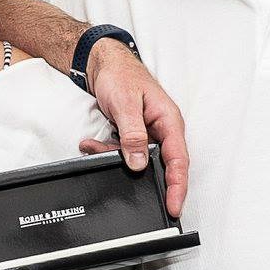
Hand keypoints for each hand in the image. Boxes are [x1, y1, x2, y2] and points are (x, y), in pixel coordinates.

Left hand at [80, 39, 188, 216]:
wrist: (101, 63)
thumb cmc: (121, 75)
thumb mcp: (126, 104)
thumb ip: (133, 134)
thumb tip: (138, 163)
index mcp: (169, 121)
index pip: (179, 160)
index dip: (178, 186)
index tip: (174, 206)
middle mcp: (162, 129)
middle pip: (161, 165)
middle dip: (143, 178)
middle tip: (133, 194)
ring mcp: (148, 133)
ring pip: (137, 159)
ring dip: (114, 157)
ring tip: (94, 147)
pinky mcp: (133, 134)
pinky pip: (123, 151)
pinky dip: (106, 150)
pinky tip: (91, 143)